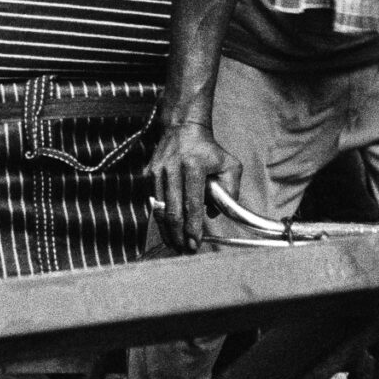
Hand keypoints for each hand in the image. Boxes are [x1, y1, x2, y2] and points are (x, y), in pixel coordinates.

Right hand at [146, 121, 240, 252]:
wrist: (183, 128)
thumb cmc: (209, 150)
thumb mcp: (230, 165)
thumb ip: (229, 191)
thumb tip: (214, 214)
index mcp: (193, 167)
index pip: (191, 204)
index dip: (193, 227)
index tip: (196, 243)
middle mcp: (171, 169)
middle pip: (172, 211)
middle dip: (179, 235)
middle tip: (186, 250)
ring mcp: (156, 171)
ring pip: (159, 210)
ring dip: (167, 230)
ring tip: (176, 245)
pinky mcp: (148, 174)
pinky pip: (154, 202)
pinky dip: (160, 218)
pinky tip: (168, 231)